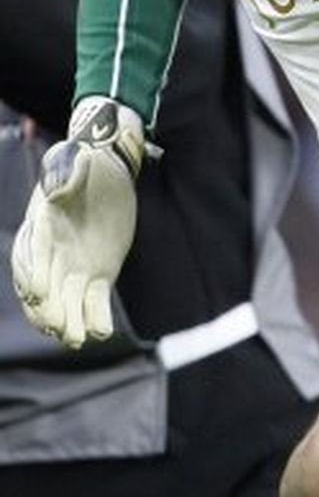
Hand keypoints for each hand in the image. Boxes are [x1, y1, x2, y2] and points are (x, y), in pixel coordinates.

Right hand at [10, 97, 144, 347]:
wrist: (109, 171)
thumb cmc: (85, 160)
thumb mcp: (74, 156)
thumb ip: (63, 171)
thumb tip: (56, 190)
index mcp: (42, 224)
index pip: (31, 254)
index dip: (32, 275)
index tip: (37, 293)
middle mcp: (52, 252)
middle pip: (45, 285)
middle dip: (49, 308)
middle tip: (58, 326)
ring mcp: (73, 266)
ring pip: (67, 298)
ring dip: (70, 319)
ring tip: (76, 339)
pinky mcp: (97, 273)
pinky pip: (94, 299)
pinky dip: (95, 316)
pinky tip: (101, 332)